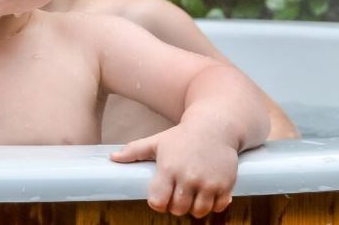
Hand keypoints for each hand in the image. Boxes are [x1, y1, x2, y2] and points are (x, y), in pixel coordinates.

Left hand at [110, 124, 238, 217]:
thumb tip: (113, 158)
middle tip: (177, 196)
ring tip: (192, 196)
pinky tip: (208, 193)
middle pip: (179, 209)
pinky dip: (213, 204)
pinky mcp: (226, 185)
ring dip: (194, 208)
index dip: (158, 203)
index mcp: (169, 168)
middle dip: (176, 206)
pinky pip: (218, 207)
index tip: (160, 198)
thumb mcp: (157, 141)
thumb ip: (134, 151)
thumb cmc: (182, 136)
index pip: (159, 201)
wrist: (215, 127)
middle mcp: (189, 177)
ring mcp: (209, 183)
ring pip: (199, 211)